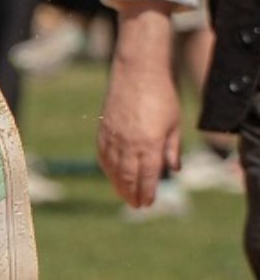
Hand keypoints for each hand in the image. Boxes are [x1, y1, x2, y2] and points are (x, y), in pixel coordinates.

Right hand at [98, 21, 183, 207]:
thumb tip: (174, 169)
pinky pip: (104, 158)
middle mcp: (129, 145)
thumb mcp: (174, 122)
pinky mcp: (103, 133)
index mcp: (150, 143)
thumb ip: (172, 148)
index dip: (147, 192)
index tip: (148, 203)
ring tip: (124, 196)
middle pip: (129, 177)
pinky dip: (108, 170)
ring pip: (114, 171)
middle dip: (132, 194)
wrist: (137, 73)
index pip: (147, 176)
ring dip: (119, 186)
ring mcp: (114, 139)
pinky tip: (112, 176)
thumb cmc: (161, 95)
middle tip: (136, 206)